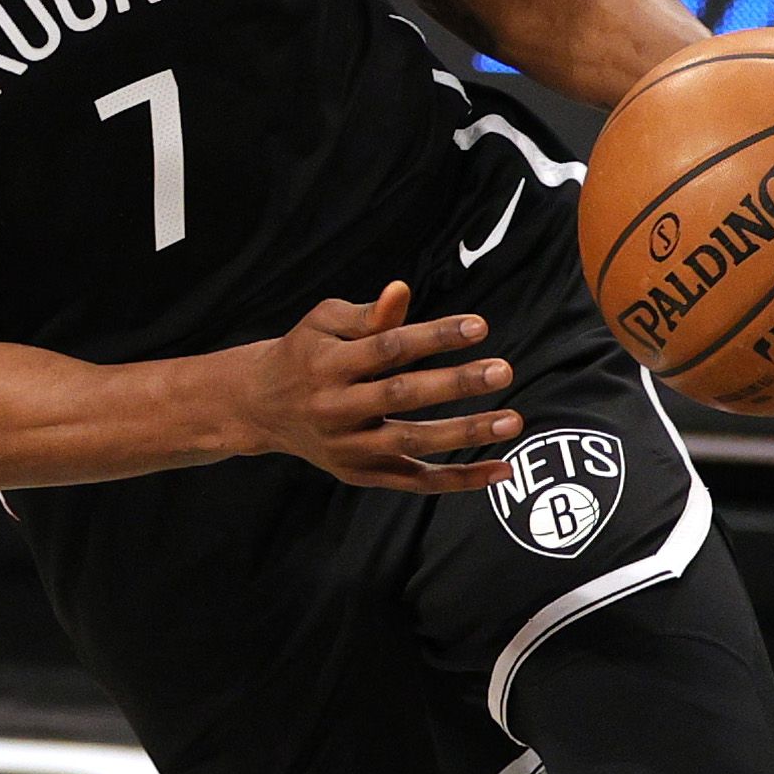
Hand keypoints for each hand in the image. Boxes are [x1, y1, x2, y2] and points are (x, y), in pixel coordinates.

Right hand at [238, 283, 521, 491]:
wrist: (261, 408)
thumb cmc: (305, 353)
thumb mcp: (324, 323)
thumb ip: (368, 315)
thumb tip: (402, 291)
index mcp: (327, 365)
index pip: (388, 349)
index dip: (434, 336)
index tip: (479, 326)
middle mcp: (336, 409)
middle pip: (402, 396)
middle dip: (455, 385)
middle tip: (504, 370)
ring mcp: (349, 448)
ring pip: (412, 444)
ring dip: (465, 434)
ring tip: (512, 420)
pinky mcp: (361, 475)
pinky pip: (416, 482)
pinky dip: (460, 480)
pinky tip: (501, 468)